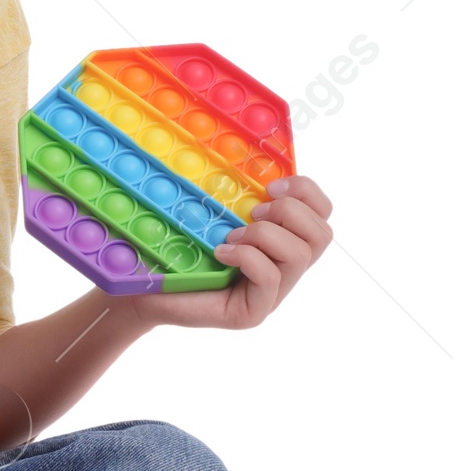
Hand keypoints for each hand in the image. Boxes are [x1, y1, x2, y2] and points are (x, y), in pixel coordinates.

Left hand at [136, 174, 332, 330]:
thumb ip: (233, 196)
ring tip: (232, 236)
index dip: (306, 192)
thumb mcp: (208, 217)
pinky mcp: (252, 313)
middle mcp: (285, 270)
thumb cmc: (176, 251)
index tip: (271, 186)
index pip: (322, 213)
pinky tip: (220, 254)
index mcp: (282, 242)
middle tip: (251, 214)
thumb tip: (237, 157)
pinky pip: (270, 276)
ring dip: (265, 234)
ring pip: (301, 254)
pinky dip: (246, 256)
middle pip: (323, 234)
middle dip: (288, 212)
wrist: (146, 291)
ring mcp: (272, 294)